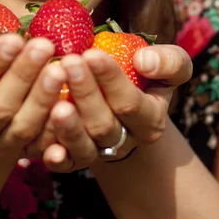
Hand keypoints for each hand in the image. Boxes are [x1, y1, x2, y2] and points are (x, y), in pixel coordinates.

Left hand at [42, 44, 191, 171]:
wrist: (119, 99)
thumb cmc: (143, 75)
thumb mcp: (169, 65)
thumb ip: (169, 62)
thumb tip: (145, 62)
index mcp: (149, 119)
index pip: (130, 102)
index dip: (111, 79)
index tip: (91, 54)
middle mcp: (124, 140)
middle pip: (104, 124)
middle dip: (85, 93)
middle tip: (68, 63)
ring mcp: (98, 152)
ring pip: (85, 147)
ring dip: (69, 127)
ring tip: (54, 103)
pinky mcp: (75, 160)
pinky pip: (67, 164)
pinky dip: (58, 159)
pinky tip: (49, 151)